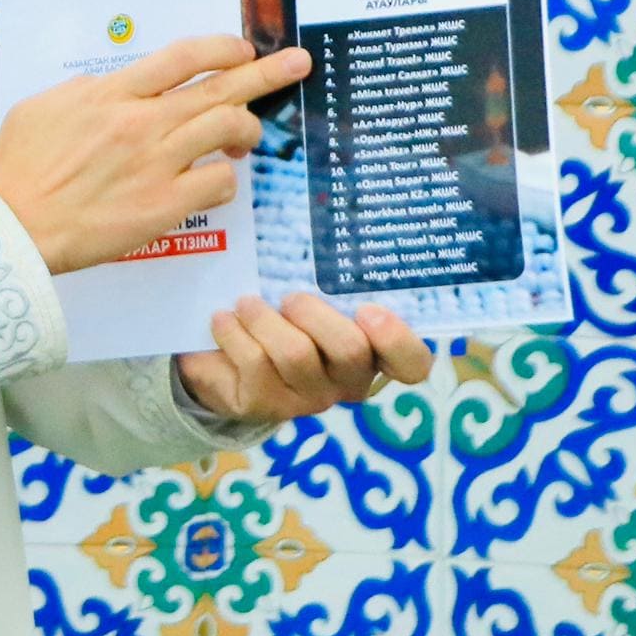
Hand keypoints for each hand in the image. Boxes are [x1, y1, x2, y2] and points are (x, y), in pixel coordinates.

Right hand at [0, 35, 310, 274]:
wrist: (15, 227)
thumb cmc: (20, 169)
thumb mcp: (42, 107)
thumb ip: (86, 90)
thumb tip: (115, 85)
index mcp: (111, 94)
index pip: (183, 57)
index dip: (222, 48)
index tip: (242, 49)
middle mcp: (141, 122)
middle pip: (220, 87)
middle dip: (267, 72)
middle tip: (298, 64)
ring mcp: (156, 164)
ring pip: (228, 129)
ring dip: (247, 129)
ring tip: (246, 138)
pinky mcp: (164, 206)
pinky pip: (219, 183)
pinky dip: (225, 179)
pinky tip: (214, 180)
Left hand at [177, 292, 433, 425]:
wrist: (224, 358)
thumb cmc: (283, 316)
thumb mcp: (310, 296)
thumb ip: (328, 279)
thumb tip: (324, 229)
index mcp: (371, 352)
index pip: (411, 364)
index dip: (398, 341)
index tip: (369, 310)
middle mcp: (347, 381)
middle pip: (350, 349)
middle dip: (314, 313)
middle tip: (290, 297)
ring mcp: (307, 398)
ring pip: (295, 354)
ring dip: (264, 318)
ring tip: (245, 303)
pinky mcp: (266, 406)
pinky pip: (254, 363)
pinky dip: (233, 333)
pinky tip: (223, 320)